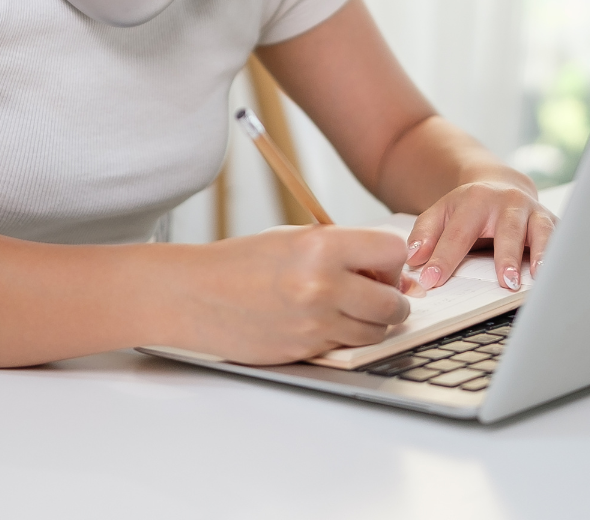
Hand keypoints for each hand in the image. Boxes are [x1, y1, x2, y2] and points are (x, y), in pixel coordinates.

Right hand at [173, 226, 410, 364]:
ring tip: (349, 309)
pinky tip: (323, 322)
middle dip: (391, 299)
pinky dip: (344, 338)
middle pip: (394, 302)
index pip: (393, 252)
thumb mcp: (295, 238)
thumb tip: (385, 267)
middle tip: (376, 293)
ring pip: (376, 332)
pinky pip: (346, 348)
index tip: (382, 266)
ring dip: (372, 323)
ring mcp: (315, 324)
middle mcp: (323, 285)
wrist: (195, 296)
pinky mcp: (305, 351)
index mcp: (322, 247)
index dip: (393, 261)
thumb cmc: (242, 263)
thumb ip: (342, 249)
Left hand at [405, 178, 555, 293]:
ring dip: (542, 253)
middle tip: (504, 281)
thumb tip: (412, 259)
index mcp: (476, 200)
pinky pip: (562, 239)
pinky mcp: (554, 223)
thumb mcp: (441, 214)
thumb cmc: (469, 209)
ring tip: (538, 276)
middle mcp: (509, 202)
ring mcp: (534, 211)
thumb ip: (424, 234)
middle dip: (505, 255)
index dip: (444, 258)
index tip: (432, 281)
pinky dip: (562, 255)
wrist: (502, 187)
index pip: (458, 233)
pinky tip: (560, 274)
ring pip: (541, 231)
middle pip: (507, 229)